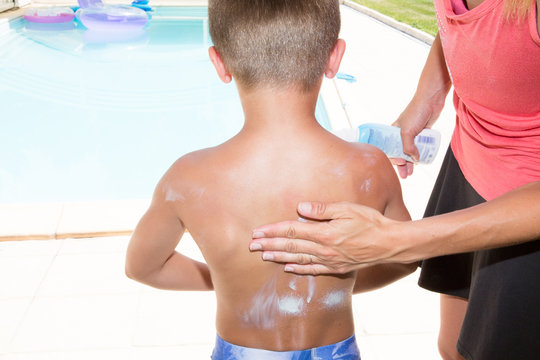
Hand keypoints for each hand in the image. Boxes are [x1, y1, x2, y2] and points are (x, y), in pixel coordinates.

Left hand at [250, 201, 404, 274]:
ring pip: (298, 259)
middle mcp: (323, 249)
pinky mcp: (336, 268)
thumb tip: (299, 208)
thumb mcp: (347, 208)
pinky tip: (287, 268)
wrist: (389, 244)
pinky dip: (298, 269)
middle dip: (269, 245)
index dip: (272, 231)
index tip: (257, 231)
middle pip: (290, 246)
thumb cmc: (369, 222)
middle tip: (251, 245)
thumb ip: (322, 210)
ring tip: (263, 256)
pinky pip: (312, 270)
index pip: (292, 231)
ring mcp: (329, 261)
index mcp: (324, 233)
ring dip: (278, 257)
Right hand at [392, 94, 444, 178]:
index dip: (392, 158)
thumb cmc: (416, 112)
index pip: (389, 149)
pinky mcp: (423, 133)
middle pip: (399, 152)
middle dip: (401, 164)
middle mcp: (401, 134)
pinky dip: (420, 154)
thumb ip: (408, 147)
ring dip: (410, 162)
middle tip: (405, 176)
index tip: (399, 164)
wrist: (431, 99)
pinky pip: (420, 147)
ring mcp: (413, 134)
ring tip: (411, 173)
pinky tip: (421, 161)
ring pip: (410, 151)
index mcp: (393, 132)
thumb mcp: (407, 132)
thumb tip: (414, 159)